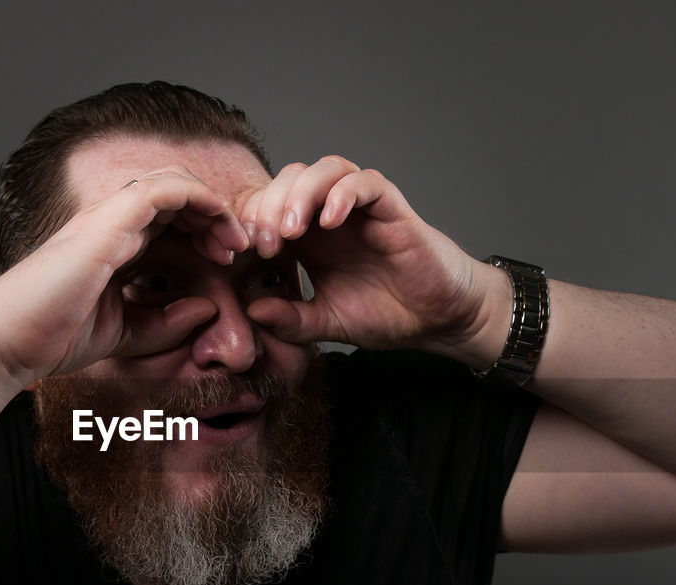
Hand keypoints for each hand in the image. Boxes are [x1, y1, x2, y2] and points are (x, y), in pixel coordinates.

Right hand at [0, 168, 249, 379]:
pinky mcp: (107, 223)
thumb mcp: (124, 333)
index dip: (203, 228)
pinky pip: (164, 190)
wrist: (7, 342)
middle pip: (174, 191)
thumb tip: (207, 309)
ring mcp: (107, 218)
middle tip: (237, 247)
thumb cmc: (50, 337)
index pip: (166, 215)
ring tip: (233, 239)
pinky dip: (200, 200)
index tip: (226, 260)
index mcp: (112, 243)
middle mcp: (110, 222)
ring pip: (173, 181)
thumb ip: (164, 322)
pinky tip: (218, 231)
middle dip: (213, 212)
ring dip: (211, 204)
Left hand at [238, 156, 494, 356]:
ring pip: (323, 169)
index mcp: (309, 236)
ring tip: (290, 231)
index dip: (249, 222)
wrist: (437, 318)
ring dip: (300, 194)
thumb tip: (252, 311)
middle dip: (267, 206)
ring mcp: (361, 207)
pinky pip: (365, 182)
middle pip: (289, 180)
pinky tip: (330, 222)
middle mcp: (331, 214)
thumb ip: (291, 319)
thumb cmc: (386, 313)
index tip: (237, 255)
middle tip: (264, 244)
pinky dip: (342, 194)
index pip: (268, 206)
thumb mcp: (327, 323)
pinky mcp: (391, 207)